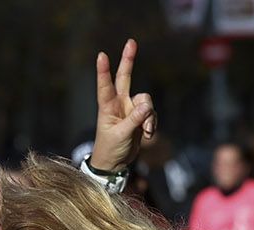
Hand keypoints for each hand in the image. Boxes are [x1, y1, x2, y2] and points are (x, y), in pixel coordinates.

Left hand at [89, 40, 155, 174]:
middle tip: (131, 42)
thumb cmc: (110, 149)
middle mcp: (119, 104)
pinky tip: (146, 135)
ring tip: (144, 131)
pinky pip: (152, 114)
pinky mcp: (140, 118)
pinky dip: (152, 124)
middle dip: (128, 60)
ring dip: (149, 116)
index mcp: (107, 107)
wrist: (114, 164)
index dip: (104, 71)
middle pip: (125, 77)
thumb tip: (147, 106)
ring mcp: (130, 109)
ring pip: (146, 101)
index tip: (101, 56)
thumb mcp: (121, 135)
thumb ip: (134, 120)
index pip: (105, 86)